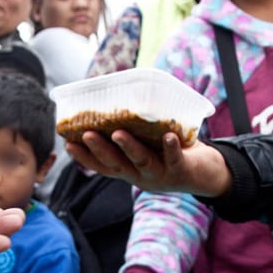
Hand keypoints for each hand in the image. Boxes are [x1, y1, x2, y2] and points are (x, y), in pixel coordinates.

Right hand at [65, 131, 231, 196]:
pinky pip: (175, 158)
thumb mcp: (148, 146)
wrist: (204, 175)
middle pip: (117, 164)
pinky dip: (171, 148)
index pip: (102, 166)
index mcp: (129, 170)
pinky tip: (168, 136)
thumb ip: (133, 130)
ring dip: (129, 148)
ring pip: (142, 162)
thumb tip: (119, 96)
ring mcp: (160, 174)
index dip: (84, 157)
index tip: (67, 144)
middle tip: (86, 134)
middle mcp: (140, 176)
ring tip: (118, 133)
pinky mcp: (181, 170)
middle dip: (100, 150)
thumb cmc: (169, 154)